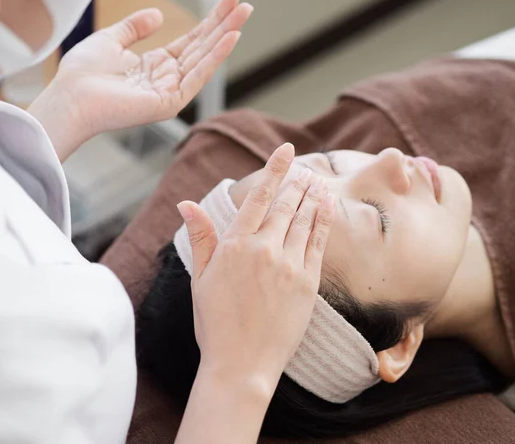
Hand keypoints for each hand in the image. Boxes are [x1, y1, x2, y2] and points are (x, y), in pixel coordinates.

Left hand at [29, 0, 251, 160]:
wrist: (69, 97)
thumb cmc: (82, 75)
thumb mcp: (111, 39)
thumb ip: (135, 27)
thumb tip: (158, 14)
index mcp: (156, 65)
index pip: (191, 41)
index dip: (209, 21)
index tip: (227, 1)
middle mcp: (168, 79)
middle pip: (203, 47)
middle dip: (224, 25)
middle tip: (245, 5)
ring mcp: (171, 92)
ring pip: (204, 59)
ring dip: (226, 36)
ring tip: (244, 14)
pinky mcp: (170, 102)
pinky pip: (197, 76)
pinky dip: (214, 57)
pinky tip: (229, 38)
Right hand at [177, 143, 335, 391]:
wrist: (242, 363)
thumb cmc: (215, 323)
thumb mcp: (200, 278)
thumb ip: (201, 237)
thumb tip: (186, 203)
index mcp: (235, 245)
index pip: (258, 197)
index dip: (274, 170)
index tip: (286, 151)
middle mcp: (264, 249)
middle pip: (285, 205)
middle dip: (296, 182)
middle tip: (305, 168)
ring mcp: (289, 265)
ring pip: (303, 219)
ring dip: (311, 196)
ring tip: (317, 180)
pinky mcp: (307, 282)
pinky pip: (318, 242)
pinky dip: (324, 220)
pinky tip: (327, 205)